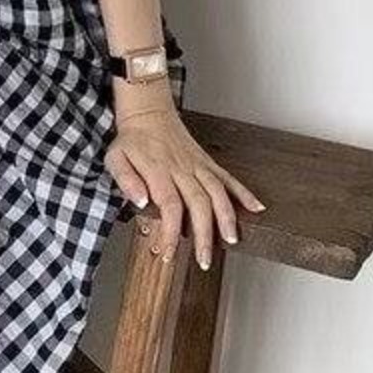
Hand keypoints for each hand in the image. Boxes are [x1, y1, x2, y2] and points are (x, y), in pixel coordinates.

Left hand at [104, 100, 264, 269]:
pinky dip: (243, 193)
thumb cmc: (131, 139)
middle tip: (204, 260)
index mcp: (159, 171)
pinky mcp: (206, 162)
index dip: (170, 232)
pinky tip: (256, 208)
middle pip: (199, 204)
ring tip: (232, 239)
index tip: (168, 253)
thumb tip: (140, 201)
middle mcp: (182, 169)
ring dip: (227, 217)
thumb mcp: (116, 158)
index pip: (169, 206)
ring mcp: (197, 165)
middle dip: (204, 235)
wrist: (148, 111)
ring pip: (218, 193)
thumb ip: (126, 180)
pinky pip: (228, 178)